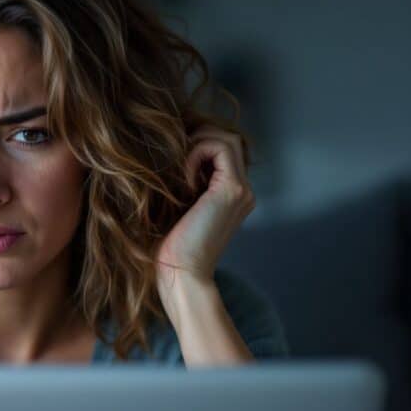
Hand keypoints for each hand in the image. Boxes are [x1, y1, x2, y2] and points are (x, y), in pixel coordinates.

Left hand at [155, 125, 254, 299]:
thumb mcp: (177, 204)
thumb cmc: (170, 245)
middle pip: (228, 139)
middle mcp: (242, 190)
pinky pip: (219, 149)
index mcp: (230, 194)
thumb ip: (183, 180)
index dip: (198, 143)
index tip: (173, 157)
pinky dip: (197, 153)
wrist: (180, 273)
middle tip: (174, 154)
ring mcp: (242, 190)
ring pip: (227, 139)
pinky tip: (184, 179)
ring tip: (180, 168)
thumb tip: (168, 150)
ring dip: (198, 143)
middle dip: (199, 137)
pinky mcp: (233, 190)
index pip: (224, 149)